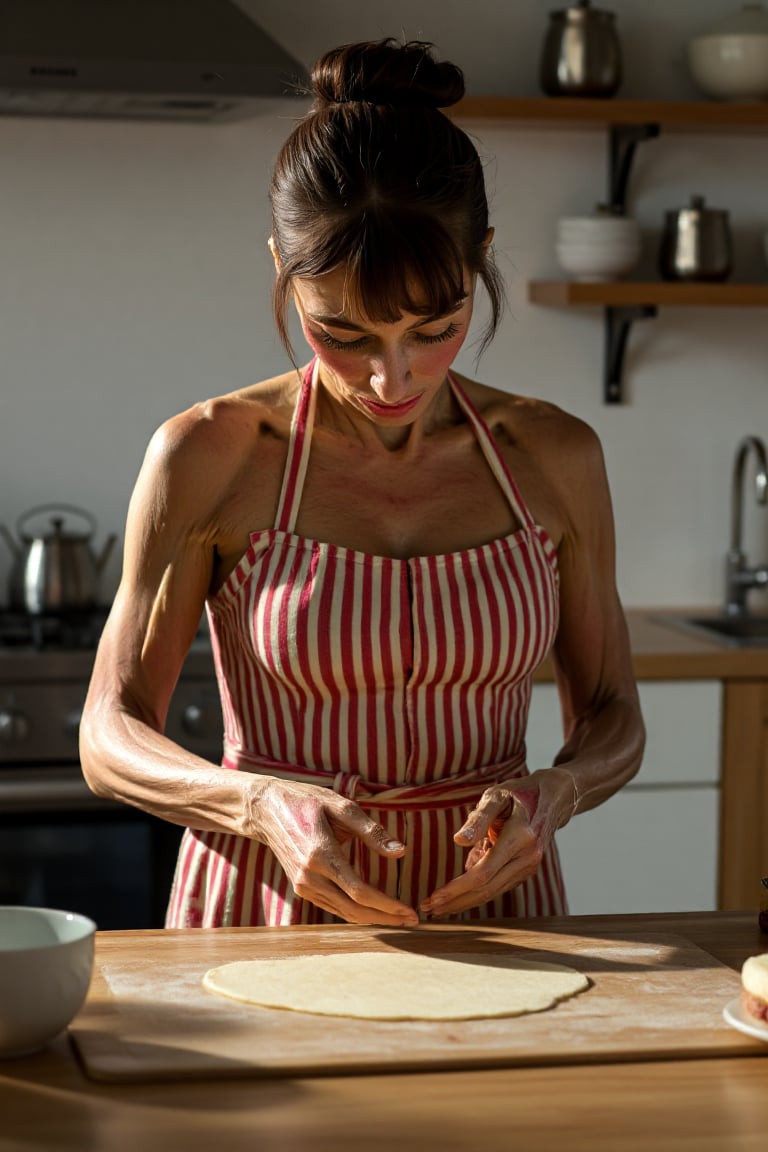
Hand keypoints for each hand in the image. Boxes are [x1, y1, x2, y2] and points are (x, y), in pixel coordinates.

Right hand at [249, 777, 419, 926]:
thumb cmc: (306, 801)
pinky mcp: (301, 887)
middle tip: (411, 920)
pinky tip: (374, 909)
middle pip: (353, 910)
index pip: (360, 892)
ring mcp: (303, 885)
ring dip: (372, 918)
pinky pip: (332, 906)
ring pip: (343, 912)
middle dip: (385, 918)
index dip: (387, 905)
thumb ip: (372, 831)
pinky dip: (355, 912)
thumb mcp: (341, 807)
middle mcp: (309, 876)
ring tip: (399, 918)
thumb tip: (400, 851)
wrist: (266, 809)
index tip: (409, 911)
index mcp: (321, 855)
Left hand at [419, 768, 576, 917]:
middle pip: (486, 889)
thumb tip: (458, 841)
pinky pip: (499, 887)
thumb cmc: (519, 793)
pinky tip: (458, 897)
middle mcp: (528, 857)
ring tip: (438, 908)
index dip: (457, 889)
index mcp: (519, 838)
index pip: (483, 873)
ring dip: (464, 902)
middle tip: (428, 909)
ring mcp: (529, 866)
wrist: (553, 798)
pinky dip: (477, 894)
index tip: (433, 898)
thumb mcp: (496, 796)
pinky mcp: (526, 870)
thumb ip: (478, 818)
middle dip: (456, 902)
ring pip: (493, 892)